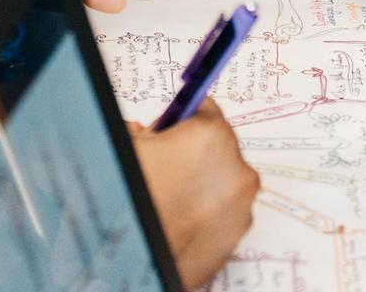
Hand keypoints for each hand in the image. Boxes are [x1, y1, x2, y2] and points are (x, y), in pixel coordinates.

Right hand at [132, 100, 258, 286]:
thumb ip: (141, 130)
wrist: (131, 260)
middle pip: (217, 143)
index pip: (203, 106)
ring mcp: (241, 205)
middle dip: (192, 151)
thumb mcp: (125, 149)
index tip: (171, 127)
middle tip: (162, 167)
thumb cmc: (128, 204)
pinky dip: (207, 209)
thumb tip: (146, 132)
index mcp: (210, 137)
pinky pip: (224, 208)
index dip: (180, 117)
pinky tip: (180, 216)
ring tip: (168, 197)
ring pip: (222, 177)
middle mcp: (236, 169)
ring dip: (202, 181)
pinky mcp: (238, 234)